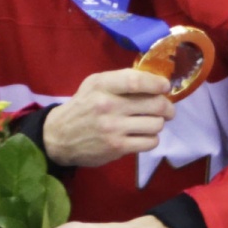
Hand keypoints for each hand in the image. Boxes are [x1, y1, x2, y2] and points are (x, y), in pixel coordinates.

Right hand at [39, 68, 174, 167]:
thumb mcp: (94, 84)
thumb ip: (120, 80)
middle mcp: (108, 105)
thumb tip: (154, 81)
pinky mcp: (117, 147)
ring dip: (158, 124)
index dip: (156, 83)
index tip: (165, 86)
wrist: (59, 136)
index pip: (136, 81)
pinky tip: (143, 135)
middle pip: (154, 104)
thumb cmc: (83, 106)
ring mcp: (113, 128)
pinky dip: (152, 139)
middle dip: (167, 107)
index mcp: (102, 85)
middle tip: (167, 109)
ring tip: (151, 123)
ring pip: (156, 124)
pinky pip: (150, 142)